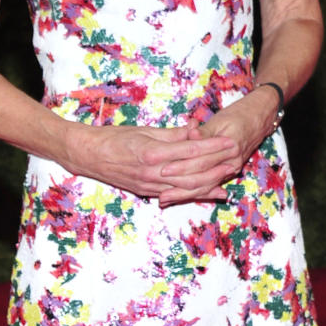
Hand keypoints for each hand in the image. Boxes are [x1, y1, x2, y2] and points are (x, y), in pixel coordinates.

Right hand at [75, 121, 237, 204]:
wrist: (89, 156)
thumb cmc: (114, 138)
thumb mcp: (144, 131)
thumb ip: (171, 134)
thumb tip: (195, 131)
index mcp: (152, 153)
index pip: (190, 150)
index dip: (212, 147)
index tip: (230, 141)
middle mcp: (153, 172)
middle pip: (193, 172)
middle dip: (217, 166)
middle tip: (236, 159)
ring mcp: (150, 185)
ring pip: (187, 188)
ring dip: (211, 183)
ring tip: (229, 177)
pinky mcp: (148, 192)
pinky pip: (177, 194)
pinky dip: (196, 194)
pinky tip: (213, 193)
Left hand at [156, 92, 279, 206]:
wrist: (260, 118)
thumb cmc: (239, 115)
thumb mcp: (220, 120)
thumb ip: (204, 131)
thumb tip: (190, 134)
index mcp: (229, 147)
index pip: (201, 160)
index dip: (181, 166)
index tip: (163, 169)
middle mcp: (231, 162)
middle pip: (202, 179)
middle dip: (179, 187)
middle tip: (160, 193)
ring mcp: (230, 169)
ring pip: (204, 187)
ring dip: (184, 195)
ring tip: (165, 200)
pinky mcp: (227, 172)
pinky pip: (209, 186)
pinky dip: (194, 193)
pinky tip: (179, 198)